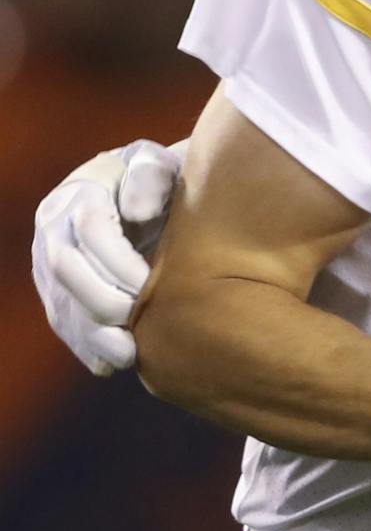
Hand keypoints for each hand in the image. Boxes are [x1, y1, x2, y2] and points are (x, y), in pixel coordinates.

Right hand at [31, 139, 183, 374]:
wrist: (146, 198)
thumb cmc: (160, 182)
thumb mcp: (161, 166)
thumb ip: (151, 177)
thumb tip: (136, 212)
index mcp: (80, 192)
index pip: (90, 228)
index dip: (117, 259)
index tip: (150, 283)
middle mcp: (54, 227)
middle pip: (65, 268)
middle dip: (100, 297)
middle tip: (137, 318)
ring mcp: (49, 262)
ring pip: (60, 301)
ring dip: (91, 333)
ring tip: (127, 356)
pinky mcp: (56, 291)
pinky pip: (63, 322)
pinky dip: (85, 347)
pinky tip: (110, 364)